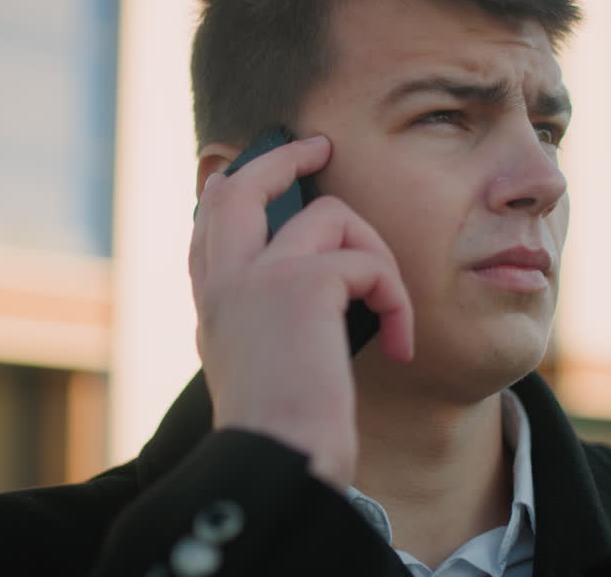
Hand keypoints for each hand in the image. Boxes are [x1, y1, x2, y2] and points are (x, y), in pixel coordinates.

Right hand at [188, 135, 413, 488]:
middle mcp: (224, 282)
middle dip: (281, 157)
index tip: (251, 170)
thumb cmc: (286, 435)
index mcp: (214, 303)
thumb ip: (272, 319)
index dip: (232, 187)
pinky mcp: (302, 283)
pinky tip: (399, 344)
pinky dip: (396, 300)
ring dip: (378, 258)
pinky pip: (368, 263)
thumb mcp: (264, 367)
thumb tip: (319, 287)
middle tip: (320, 146)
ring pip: (331, 215)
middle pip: (240, 185)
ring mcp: (258, 276)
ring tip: (392, 311)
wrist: (281, 465)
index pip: (211, 223)